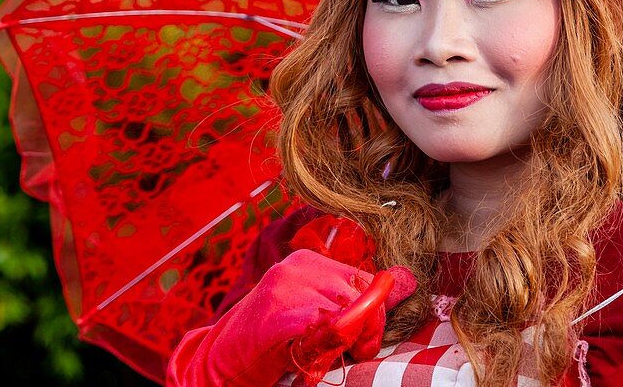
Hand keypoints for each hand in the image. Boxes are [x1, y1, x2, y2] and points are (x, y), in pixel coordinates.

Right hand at [166, 249, 414, 386]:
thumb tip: (404, 282)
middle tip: (358, 352)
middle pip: (359, 293)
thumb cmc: (271, 340)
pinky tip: (313, 359)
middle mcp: (298, 266)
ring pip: (346, 310)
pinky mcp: (279, 313)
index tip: (368, 339)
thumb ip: (351, 300)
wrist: (218, 362)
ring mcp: (286, 286)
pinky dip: (327, 348)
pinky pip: (325, 326)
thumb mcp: (313, 313)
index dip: (374, 312)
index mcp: (308, 260)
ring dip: (347, 342)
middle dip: (366, 327)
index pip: (363, 278)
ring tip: (327, 358)